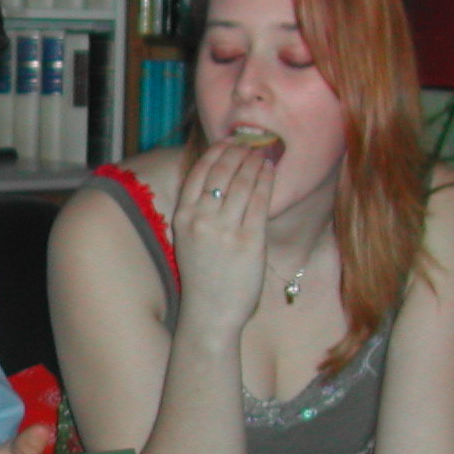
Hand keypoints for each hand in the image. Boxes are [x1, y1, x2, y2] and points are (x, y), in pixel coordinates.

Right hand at [170, 140, 273, 333]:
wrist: (209, 313)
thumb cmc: (201, 277)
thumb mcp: (188, 239)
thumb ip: (198, 211)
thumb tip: (219, 179)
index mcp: (182, 217)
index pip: (199, 172)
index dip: (216, 151)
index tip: (229, 141)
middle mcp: (201, 219)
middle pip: (221, 172)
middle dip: (238, 151)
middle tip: (251, 142)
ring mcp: (225, 230)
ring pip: (242, 183)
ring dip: (254, 162)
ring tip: (263, 152)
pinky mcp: (249, 241)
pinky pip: (259, 201)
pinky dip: (266, 181)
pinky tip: (270, 171)